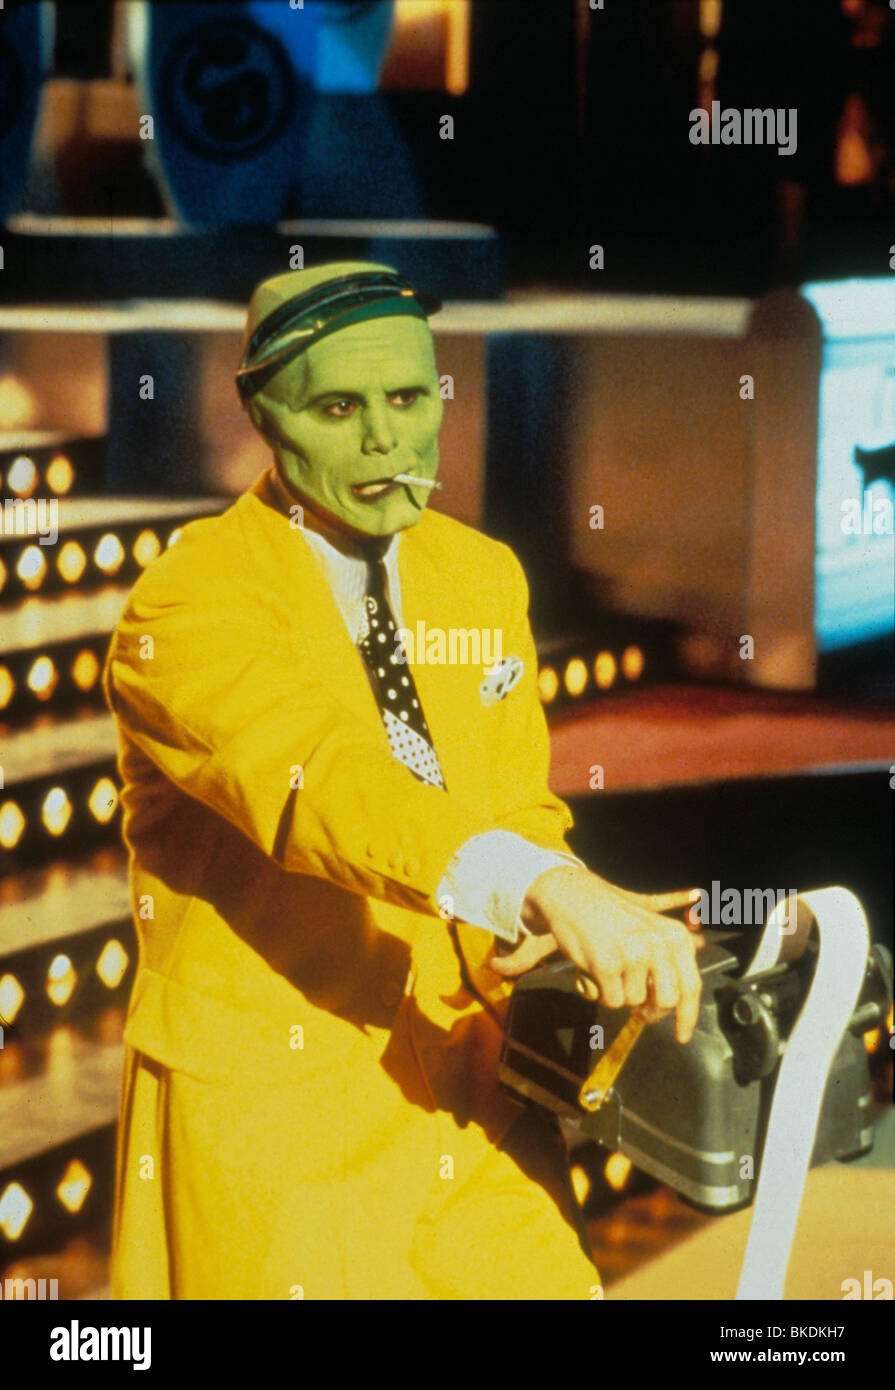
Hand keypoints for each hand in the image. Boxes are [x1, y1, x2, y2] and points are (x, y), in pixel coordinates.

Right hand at [488, 867, 704, 1042]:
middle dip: (653, 1012)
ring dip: (621, 993)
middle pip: (667, 1001)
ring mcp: (633, 954)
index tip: (682, 1036)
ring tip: (612, 969)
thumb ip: (670, 961)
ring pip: (635, 1002)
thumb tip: (680, 1001)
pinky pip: (612, 1000)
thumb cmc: (613, 918)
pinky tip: (598, 970)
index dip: (688, 1016)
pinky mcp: (607, 964)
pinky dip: (603, 992)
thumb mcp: (652, 929)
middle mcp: (659, 944)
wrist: (575, 897)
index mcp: (676, 937)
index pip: (691, 986)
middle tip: (640, 1011)